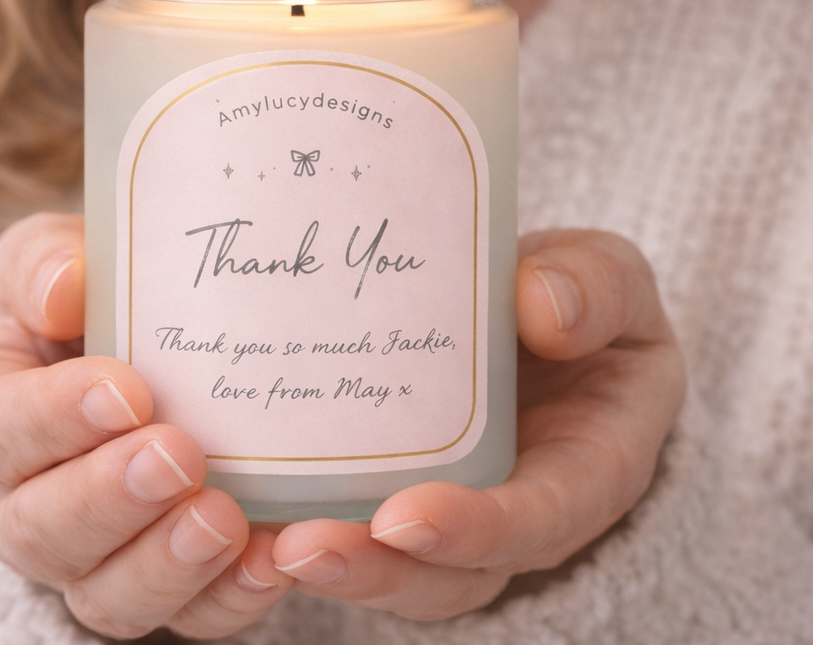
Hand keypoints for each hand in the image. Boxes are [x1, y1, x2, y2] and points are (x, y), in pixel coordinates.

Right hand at [0, 213, 291, 639]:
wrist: (142, 341)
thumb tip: (62, 289)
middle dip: (110, 499)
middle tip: (177, 456)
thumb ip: (42, 263)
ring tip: (222, 520)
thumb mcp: (52, 260)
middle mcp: (21, 502)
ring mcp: (90, 555)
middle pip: (40, 531)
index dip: (51, 418)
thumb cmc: (86, 299)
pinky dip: (231, 595)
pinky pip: (187, 616)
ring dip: (166, 565)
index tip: (125, 391)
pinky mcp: (159, 581)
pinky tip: (272, 556)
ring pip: (107, 594)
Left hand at [270, 229, 686, 619]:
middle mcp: (516, 507)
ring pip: (394, 565)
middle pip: (450, 572)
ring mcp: (454, 502)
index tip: (406, 519)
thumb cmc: (587, 301)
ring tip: (260, 542)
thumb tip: (543, 306)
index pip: (539, 519)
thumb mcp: (612, 280)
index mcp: (585, 467)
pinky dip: (301, 520)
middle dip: (378, 570)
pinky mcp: (397, 480)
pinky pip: (354, 518)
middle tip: (303, 548)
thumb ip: (596, 289)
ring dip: (331, 562)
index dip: (476, 532)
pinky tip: (240, 496)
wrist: (543, 311)